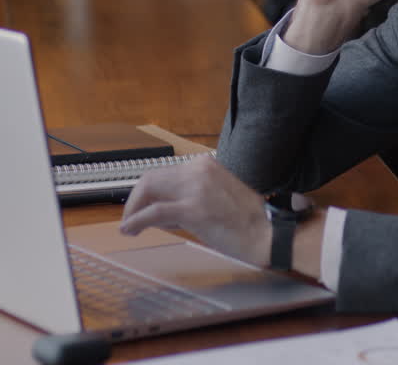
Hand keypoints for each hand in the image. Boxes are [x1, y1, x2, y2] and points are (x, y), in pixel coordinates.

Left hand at [119, 156, 270, 267]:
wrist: (268, 233)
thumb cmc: (247, 221)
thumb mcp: (217, 195)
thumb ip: (191, 195)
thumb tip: (161, 209)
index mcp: (205, 165)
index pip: (163, 172)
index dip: (146, 192)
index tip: (139, 207)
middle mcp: (199, 170)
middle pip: (151, 178)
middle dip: (135, 200)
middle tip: (129, 218)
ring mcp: (196, 188)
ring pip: (148, 190)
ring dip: (133, 210)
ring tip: (129, 227)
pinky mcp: (194, 209)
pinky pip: (154, 212)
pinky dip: (136, 220)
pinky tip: (130, 229)